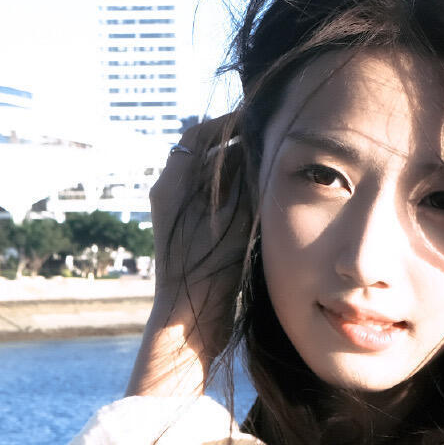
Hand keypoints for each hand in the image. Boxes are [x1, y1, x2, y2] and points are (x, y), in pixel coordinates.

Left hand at [140, 114, 251, 384]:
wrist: (191, 323)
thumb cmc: (210, 272)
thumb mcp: (235, 218)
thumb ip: (246, 180)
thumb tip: (261, 147)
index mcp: (171, 185)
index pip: (200, 135)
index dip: (231, 124)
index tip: (260, 121)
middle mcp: (170, 196)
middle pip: (207, 157)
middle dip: (240, 149)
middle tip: (274, 146)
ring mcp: (178, 218)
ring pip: (213, 180)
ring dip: (240, 174)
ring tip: (271, 172)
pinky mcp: (190, 236)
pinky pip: (215, 203)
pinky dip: (237, 197)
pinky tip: (263, 202)